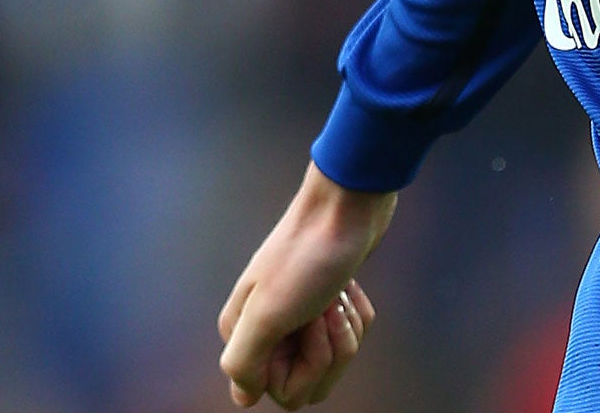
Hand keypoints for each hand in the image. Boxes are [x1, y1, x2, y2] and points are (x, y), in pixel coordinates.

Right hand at [218, 163, 394, 407]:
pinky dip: (358, 312)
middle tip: (326, 307)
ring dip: (347, 329)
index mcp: (245, 334)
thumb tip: (242, 398)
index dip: (304, 368)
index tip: (305, 325)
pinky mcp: (329, 301)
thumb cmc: (307, 256)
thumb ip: (244, 363)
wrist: (347, 205)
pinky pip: (351, 332)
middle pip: (312, 379)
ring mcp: (300, 314)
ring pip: (334, 358)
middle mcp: (268, 327)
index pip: (279, 391)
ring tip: (337, 294)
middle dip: (331, 349)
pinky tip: (349, 287)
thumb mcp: (268, 314)